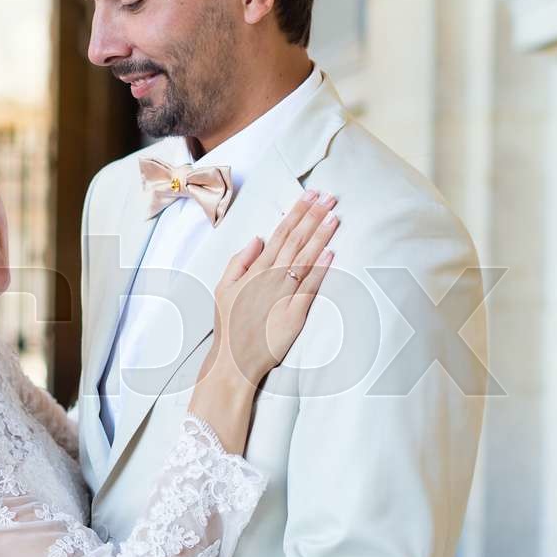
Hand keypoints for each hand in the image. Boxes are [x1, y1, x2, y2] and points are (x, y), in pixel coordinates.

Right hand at [206, 189, 337, 385]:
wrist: (233, 360)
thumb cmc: (228, 325)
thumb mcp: (222, 288)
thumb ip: (239, 261)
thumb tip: (257, 238)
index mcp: (254, 270)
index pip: (279, 234)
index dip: (296, 213)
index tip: (310, 196)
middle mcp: (270, 278)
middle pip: (295, 241)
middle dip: (313, 217)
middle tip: (329, 197)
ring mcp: (283, 295)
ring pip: (305, 259)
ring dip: (320, 236)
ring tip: (334, 217)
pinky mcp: (295, 314)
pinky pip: (310, 288)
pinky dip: (320, 269)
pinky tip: (330, 253)